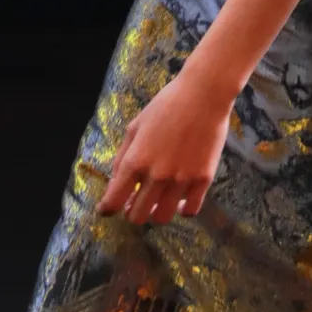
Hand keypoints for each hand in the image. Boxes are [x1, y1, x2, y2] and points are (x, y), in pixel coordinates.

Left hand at [97, 69, 233, 226]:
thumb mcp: (135, 126)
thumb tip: (116, 183)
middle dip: (132, 212)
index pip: (114, 201)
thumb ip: (123, 157)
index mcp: (136, 161)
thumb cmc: (166, 105)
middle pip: (137, 216)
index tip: (107, 210)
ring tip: (159, 199)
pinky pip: (190, 210)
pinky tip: (181, 198)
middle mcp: (157, 175)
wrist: (204, 94)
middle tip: (135, 202)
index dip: (107, 209)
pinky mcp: (203, 180)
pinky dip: (182, 208)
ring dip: (156, 211)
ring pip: (162, 217)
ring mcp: (181, 180)